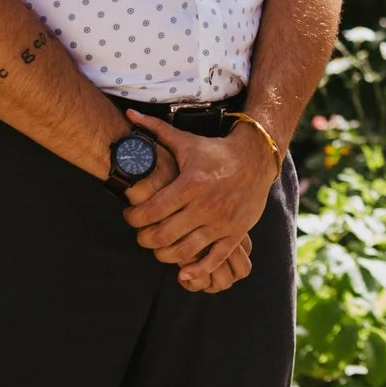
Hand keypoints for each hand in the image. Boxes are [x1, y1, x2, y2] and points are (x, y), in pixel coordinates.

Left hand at [122, 111, 277, 291]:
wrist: (257, 157)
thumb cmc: (215, 151)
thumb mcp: (186, 141)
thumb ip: (155, 130)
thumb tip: (128, 114)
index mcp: (191, 184)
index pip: (151, 210)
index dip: (133, 218)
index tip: (129, 216)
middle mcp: (205, 206)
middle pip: (163, 236)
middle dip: (145, 239)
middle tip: (141, 234)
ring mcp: (221, 222)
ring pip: (184, 252)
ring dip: (164, 255)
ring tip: (158, 248)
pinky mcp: (235, 233)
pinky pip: (213, 260)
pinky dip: (196, 271)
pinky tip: (183, 272)